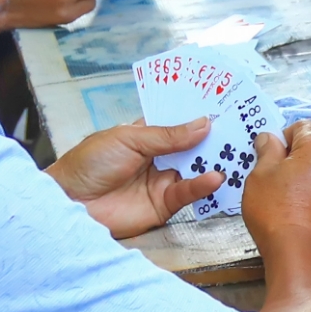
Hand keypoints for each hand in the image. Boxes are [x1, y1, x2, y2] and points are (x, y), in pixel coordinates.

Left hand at [54, 116, 223, 234]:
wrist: (70, 203)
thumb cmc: (90, 163)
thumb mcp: (129, 139)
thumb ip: (167, 135)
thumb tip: (203, 124)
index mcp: (145, 135)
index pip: (177, 123)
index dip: (197, 116)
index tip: (224, 106)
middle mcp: (157, 157)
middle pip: (192, 146)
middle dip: (213, 138)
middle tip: (240, 130)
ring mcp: (162, 181)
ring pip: (194, 170)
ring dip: (213, 162)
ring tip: (235, 154)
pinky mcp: (164, 205)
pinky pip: (187, 194)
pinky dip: (202, 186)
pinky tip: (215, 177)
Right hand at [239, 121, 310, 258]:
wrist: (302, 257)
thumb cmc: (277, 213)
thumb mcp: (260, 175)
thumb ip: (266, 150)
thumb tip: (269, 139)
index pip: (301, 127)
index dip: (282, 139)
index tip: (270, 158)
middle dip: (297, 160)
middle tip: (276, 183)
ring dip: (310, 181)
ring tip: (290, 204)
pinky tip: (305, 218)